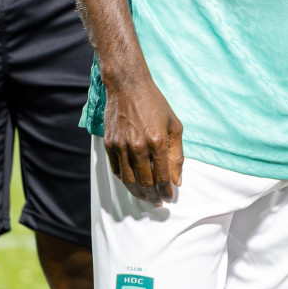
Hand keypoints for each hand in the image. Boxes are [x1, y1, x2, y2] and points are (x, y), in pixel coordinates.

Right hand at [101, 69, 183, 203]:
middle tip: (158, 202)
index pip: (163, 176)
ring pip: (129, 180)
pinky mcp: (109, 144)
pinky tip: (132, 184)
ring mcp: (121, 146)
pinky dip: (125, 180)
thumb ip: (177, 154)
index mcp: (157, 141)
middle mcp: (138, 146)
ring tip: (146, 198)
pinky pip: (117, 170)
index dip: (167, 191)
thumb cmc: (155, 104)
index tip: (170, 198)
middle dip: (153, 196)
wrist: (128, 86)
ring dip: (138, 193)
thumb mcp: (174, 125)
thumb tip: (178, 180)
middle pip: (145, 182)